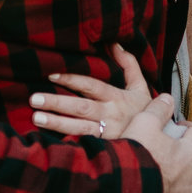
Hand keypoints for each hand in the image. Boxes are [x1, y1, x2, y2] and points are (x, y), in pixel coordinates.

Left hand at [30, 45, 153, 139]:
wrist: (157, 142)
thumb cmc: (142, 112)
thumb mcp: (140, 87)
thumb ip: (128, 64)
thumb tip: (114, 43)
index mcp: (116, 98)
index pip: (91, 86)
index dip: (72, 80)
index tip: (51, 76)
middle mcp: (111, 115)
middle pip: (80, 107)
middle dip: (57, 103)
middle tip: (34, 99)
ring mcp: (107, 134)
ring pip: (78, 127)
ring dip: (56, 123)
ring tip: (36, 118)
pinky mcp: (105, 148)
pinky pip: (84, 145)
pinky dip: (68, 142)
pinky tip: (49, 140)